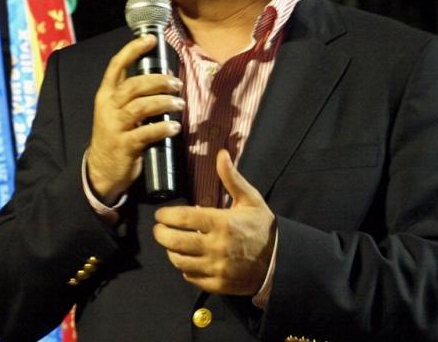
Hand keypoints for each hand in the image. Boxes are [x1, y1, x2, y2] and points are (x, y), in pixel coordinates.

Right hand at [86, 35, 183, 202]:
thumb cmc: (114, 135)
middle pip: (134, 85)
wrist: (101, 170)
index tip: (151, 39)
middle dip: (159, 81)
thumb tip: (163, 79)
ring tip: (179, 104)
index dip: (133, 50)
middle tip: (177, 83)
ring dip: (165, 102)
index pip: (116, 66)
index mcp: (105, 95)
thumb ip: (133, 96)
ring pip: (141, 106)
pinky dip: (164, 128)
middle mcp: (108, 107)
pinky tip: (175, 128)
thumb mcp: (116, 112)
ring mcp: (115, 126)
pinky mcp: (124, 145)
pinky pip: (147, 132)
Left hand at [153, 149, 275, 294]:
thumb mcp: (250, 199)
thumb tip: (221, 154)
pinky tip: (188, 259)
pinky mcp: (218, 284)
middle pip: (175, 242)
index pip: (184, 218)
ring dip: (171, 252)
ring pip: (180, 262)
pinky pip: (191, 277)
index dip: (166, 215)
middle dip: (161, 234)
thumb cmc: (261, 226)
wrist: (280, 260)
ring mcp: (217, 267)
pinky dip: (185, 269)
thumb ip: (231, 178)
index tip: (160, 214)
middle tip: (158, 229)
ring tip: (171, 243)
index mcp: (222, 223)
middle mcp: (216, 246)